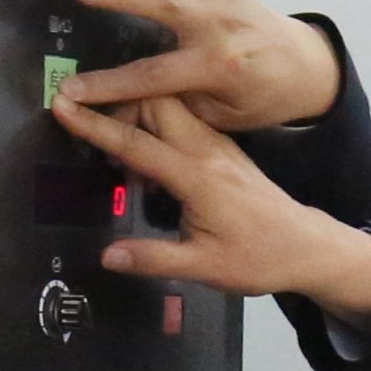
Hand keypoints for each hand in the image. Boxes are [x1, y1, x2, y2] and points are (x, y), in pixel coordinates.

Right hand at [47, 90, 370, 317]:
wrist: (307, 246)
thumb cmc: (260, 257)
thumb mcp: (205, 267)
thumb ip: (154, 259)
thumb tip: (108, 256)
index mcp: (198, 177)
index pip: (136, 143)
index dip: (96, 125)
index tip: (63, 106)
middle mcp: (207, 151)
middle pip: (155, 102)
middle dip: (119, 103)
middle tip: (91, 128)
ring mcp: (217, 145)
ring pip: (171, 105)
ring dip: (139, 111)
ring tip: (115, 142)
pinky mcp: (223, 148)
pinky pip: (184, 118)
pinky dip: (158, 122)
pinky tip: (147, 151)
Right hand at [64, 0, 343, 131]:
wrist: (307, 66)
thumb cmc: (263, 98)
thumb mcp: (223, 116)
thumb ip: (178, 104)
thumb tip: (127, 103)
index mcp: (218, 65)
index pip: (153, 76)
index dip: (110, 85)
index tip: (71, 91)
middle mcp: (217, 24)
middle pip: (162, 4)